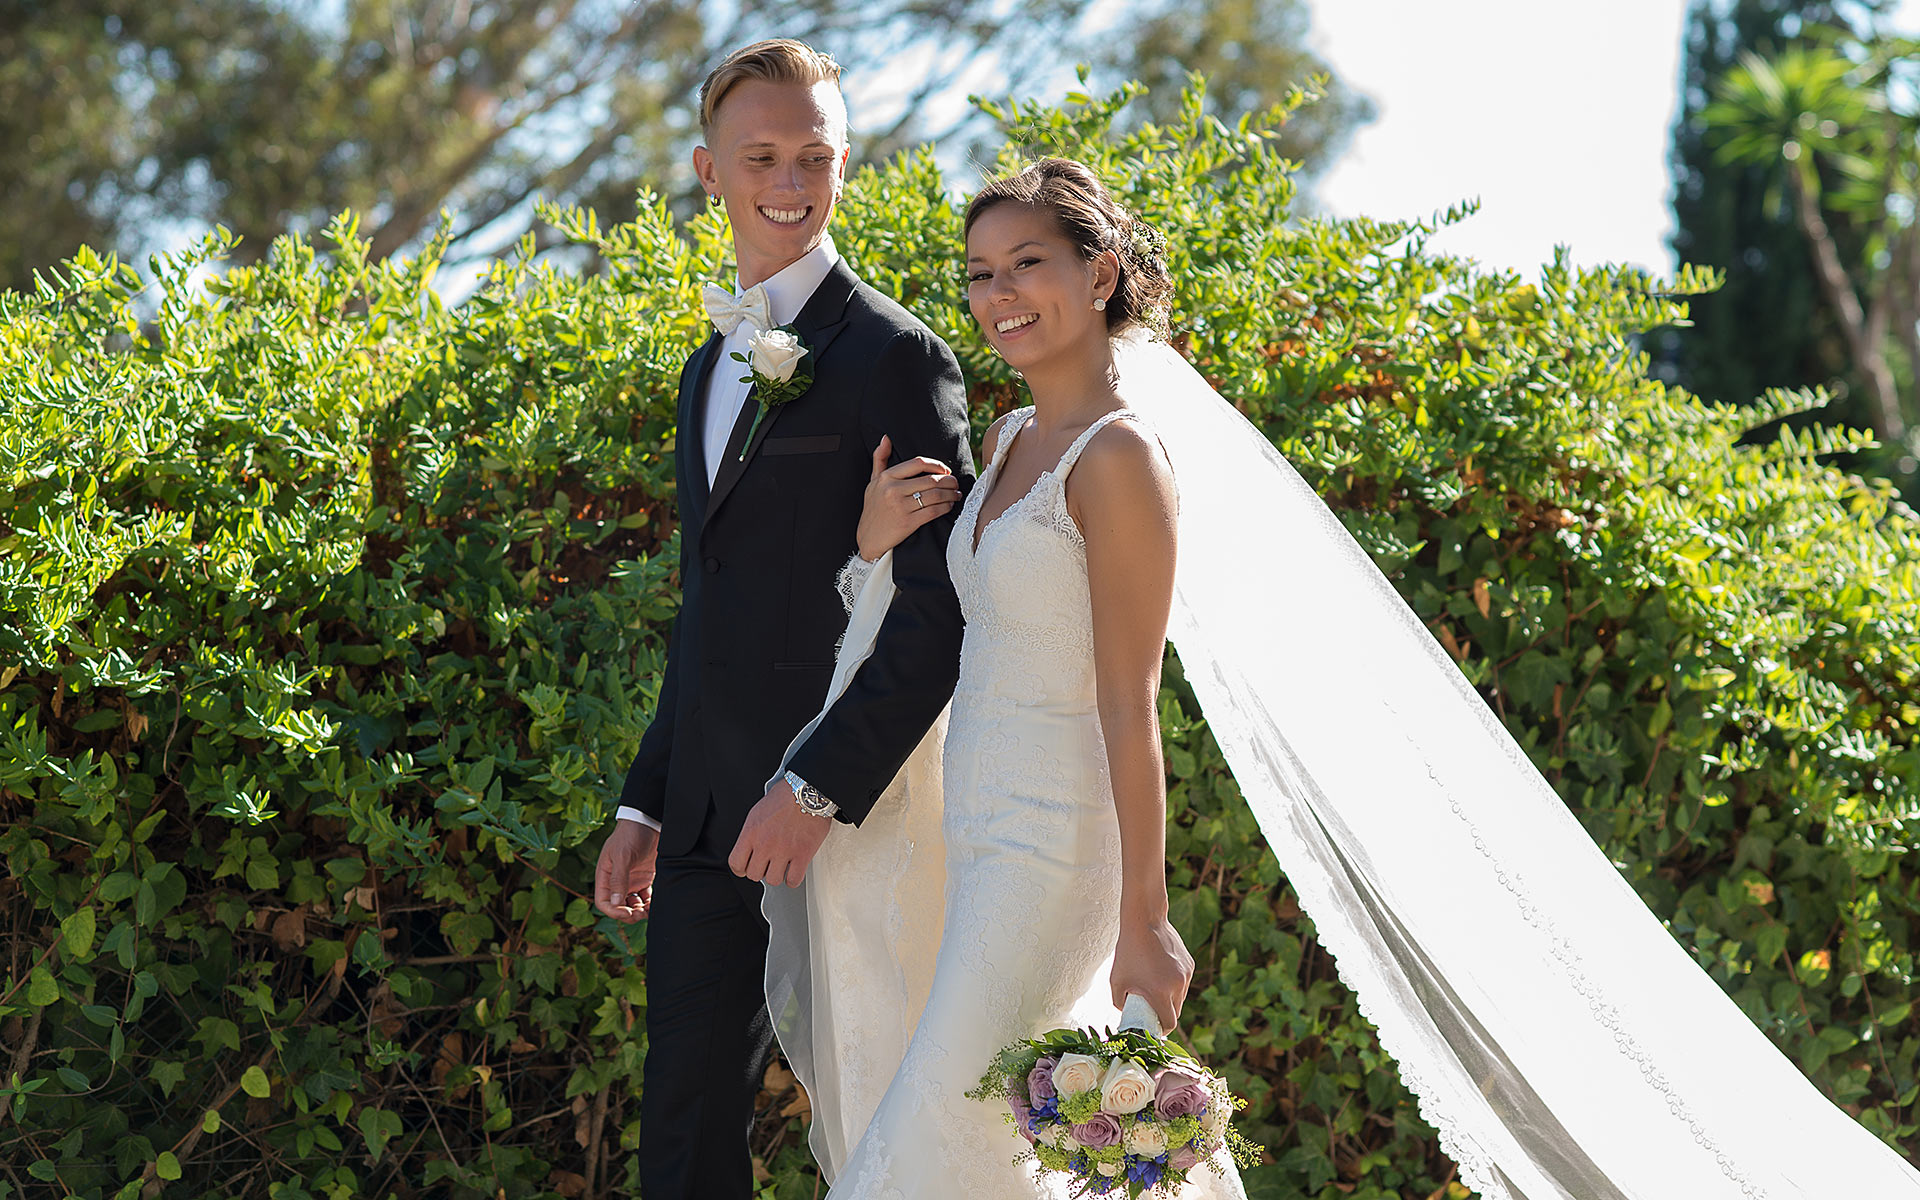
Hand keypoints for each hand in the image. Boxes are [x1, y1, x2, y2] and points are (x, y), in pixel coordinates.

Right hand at [594, 819, 659, 923]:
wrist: (649, 821)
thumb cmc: (631, 835)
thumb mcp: (622, 856)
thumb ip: (619, 880)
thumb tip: (615, 903)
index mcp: (605, 876)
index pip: (603, 902)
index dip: (614, 912)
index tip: (627, 912)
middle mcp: (617, 881)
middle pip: (618, 907)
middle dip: (628, 915)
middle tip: (641, 914)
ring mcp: (631, 880)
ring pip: (632, 905)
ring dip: (639, 911)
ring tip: (649, 910)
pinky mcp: (645, 878)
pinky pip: (645, 898)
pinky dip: (649, 904)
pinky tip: (655, 904)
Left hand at [728, 780, 832, 886]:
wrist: (809, 791)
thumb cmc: (785, 797)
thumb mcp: (758, 812)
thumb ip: (751, 833)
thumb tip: (749, 846)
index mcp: (751, 832)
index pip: (736, 863)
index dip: (741, 868)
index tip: (746, 867)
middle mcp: (765, 844)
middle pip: (754, 875)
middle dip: (761, 871)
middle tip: (767, 864)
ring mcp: (784, 851)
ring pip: (773, 880)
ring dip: (777, 875)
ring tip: (782, 867)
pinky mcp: (802, 854)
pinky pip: (793, 880)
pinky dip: (793, 878)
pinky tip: (794, 870)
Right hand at [858, 435, 960, 560]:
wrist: (868, 539)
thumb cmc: (873, 509)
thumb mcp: (873, 482)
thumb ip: (880, 459)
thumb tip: (886, 438)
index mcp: (886, 477)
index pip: (918, 463)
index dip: (936, 465)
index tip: (945, 470)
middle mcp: (893, 490)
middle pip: (931, 479)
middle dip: (949, 481)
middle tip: (955, 483)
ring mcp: (901, 507)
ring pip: (935, 495)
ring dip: (950, 493)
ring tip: (955, 494)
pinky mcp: (908, 522)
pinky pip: (934, 511)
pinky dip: (946, 507)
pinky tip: (949, 506)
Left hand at [1109, 913, 1193, 1032]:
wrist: (1144, 921)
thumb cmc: (1128, 951)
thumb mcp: (1116, 980)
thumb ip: (1120, 1002)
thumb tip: (1128, 1013)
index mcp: (1160, 992)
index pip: (1169, 1023)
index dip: (1162, 1030)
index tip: (1155, 1029)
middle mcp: (1177, 985)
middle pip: (1176, 1012)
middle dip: (1165, 1015)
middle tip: (1152, 1011)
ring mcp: (1186, 974)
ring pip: (1181, 997)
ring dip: (1170, 999)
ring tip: (1155, 988)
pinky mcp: (1189, 964)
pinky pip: (1183, 982)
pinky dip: (1173, 984)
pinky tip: (1160, 972)